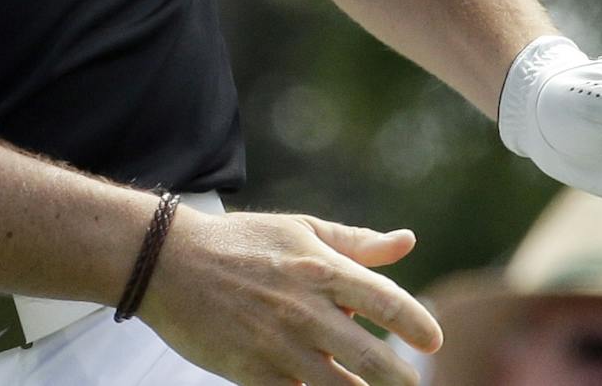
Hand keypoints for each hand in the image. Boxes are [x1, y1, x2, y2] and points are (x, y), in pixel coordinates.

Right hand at [139, 207, 441, 384]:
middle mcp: (305, 309)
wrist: (169, 262)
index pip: (387, 302)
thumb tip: (407, 241)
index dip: (419, 326)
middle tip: (411, 383)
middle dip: (402, 378)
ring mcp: (280, 346)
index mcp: (319, 268)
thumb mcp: (298, 230)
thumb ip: (355, 242)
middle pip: (374, 360)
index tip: (433, 341)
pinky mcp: (255, 375)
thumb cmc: (240, 243)